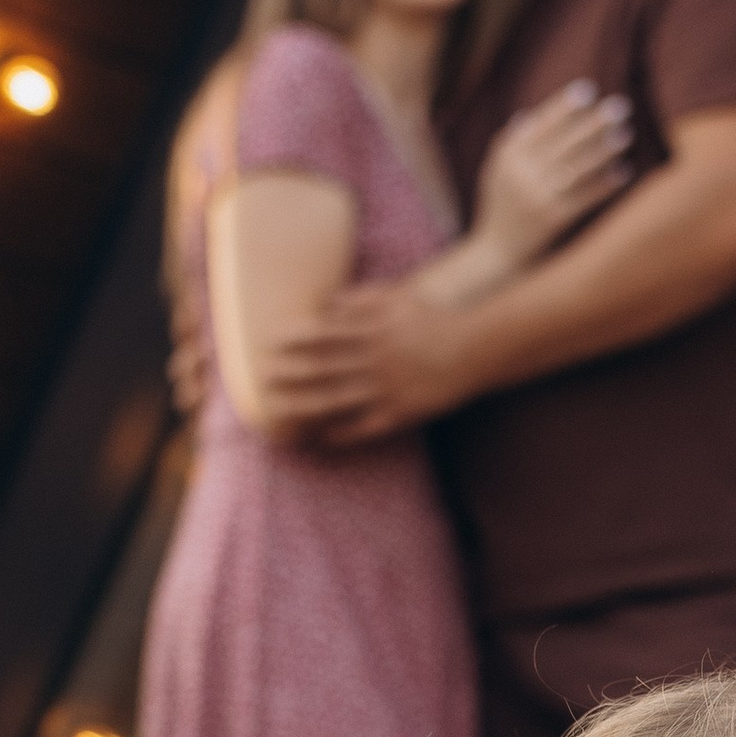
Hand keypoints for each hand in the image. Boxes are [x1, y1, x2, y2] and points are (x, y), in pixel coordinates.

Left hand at [256, 284, 466, 442]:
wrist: (475, 348)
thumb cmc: (433, 320)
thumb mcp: (398, 298)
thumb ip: (360, 299)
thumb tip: (326, 304)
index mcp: (372, 331)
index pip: (322, 335)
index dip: (293, 340)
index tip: (268, 344)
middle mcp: (374, 361)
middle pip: (322, 370)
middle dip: (289, 375)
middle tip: (260, 381)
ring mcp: (386, 389)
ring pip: (336, 402)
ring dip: (304, 409)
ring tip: (278, 415)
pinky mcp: (400, 413)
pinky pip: (362, 427)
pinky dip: (339, 434)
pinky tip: (318, 438)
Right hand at [473, 78, 633, 270]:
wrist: (496, 253)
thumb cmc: (500, 206)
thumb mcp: (495, 171)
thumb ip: (511, 142)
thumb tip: (531, 114)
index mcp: (508, 156)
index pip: (541, 124)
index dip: (565, 106)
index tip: (588, 89)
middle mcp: (521, 174)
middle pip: (564, 141)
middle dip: (594, 122)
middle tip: (620, 106)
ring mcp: (538, 197)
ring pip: (577, 167)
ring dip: (604, 149)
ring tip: (626, 134)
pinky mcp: (553, 220)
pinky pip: (584, 196)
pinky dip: (605, 183)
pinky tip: (623, 171)